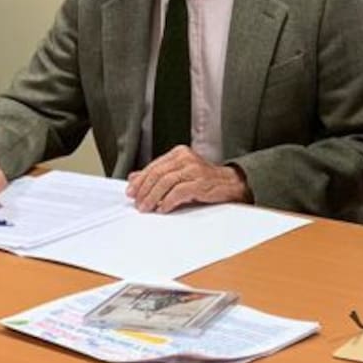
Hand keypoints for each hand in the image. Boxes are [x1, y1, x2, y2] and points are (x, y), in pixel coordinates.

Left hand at [125, 146, 248, 213]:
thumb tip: (134, 178)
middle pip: (157, 173)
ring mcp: (194, 170)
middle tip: (137, 202)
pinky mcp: (201, 183)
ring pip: (166, 182)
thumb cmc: (205, 181)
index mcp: (179, 154)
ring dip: (153, 197)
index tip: (131, 192)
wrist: (232, 184)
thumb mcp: (179, 174)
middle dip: (144, 190)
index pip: (154, 166)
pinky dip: (168, 201)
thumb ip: (158, 175)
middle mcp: (186, 158)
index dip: (140, 180)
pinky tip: (163, 208)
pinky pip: (179, 192)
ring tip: (147, 208)